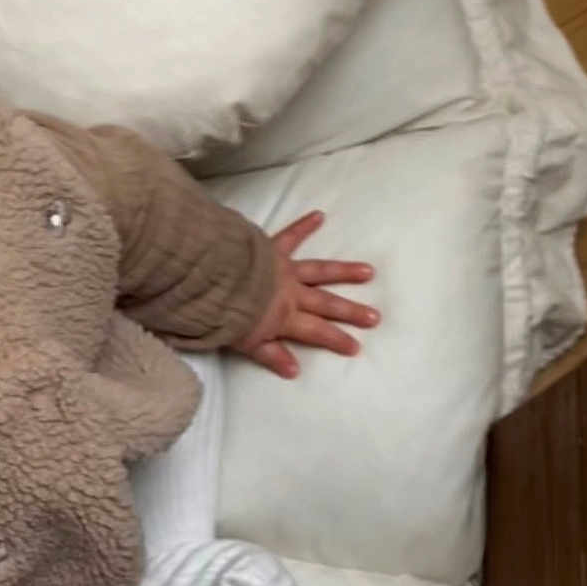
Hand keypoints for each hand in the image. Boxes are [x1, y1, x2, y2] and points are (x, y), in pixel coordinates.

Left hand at [230, 211, 378, 380]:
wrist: (211, 278)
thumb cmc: (223, 313)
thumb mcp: (245, 344)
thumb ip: (271, 355)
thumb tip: (295, 370)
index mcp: (285, 317)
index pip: (316, 332)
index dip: (337, 339)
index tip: (356, 346)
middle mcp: (291, 292)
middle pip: (326, 303)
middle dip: (351, 311)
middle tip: (375, 316)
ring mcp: (284, 269)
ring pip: (320, 271)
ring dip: (344, 272)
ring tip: (368, 272)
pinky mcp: (272, 249)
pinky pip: (290, 236)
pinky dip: (304, 225)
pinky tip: (320, 215)